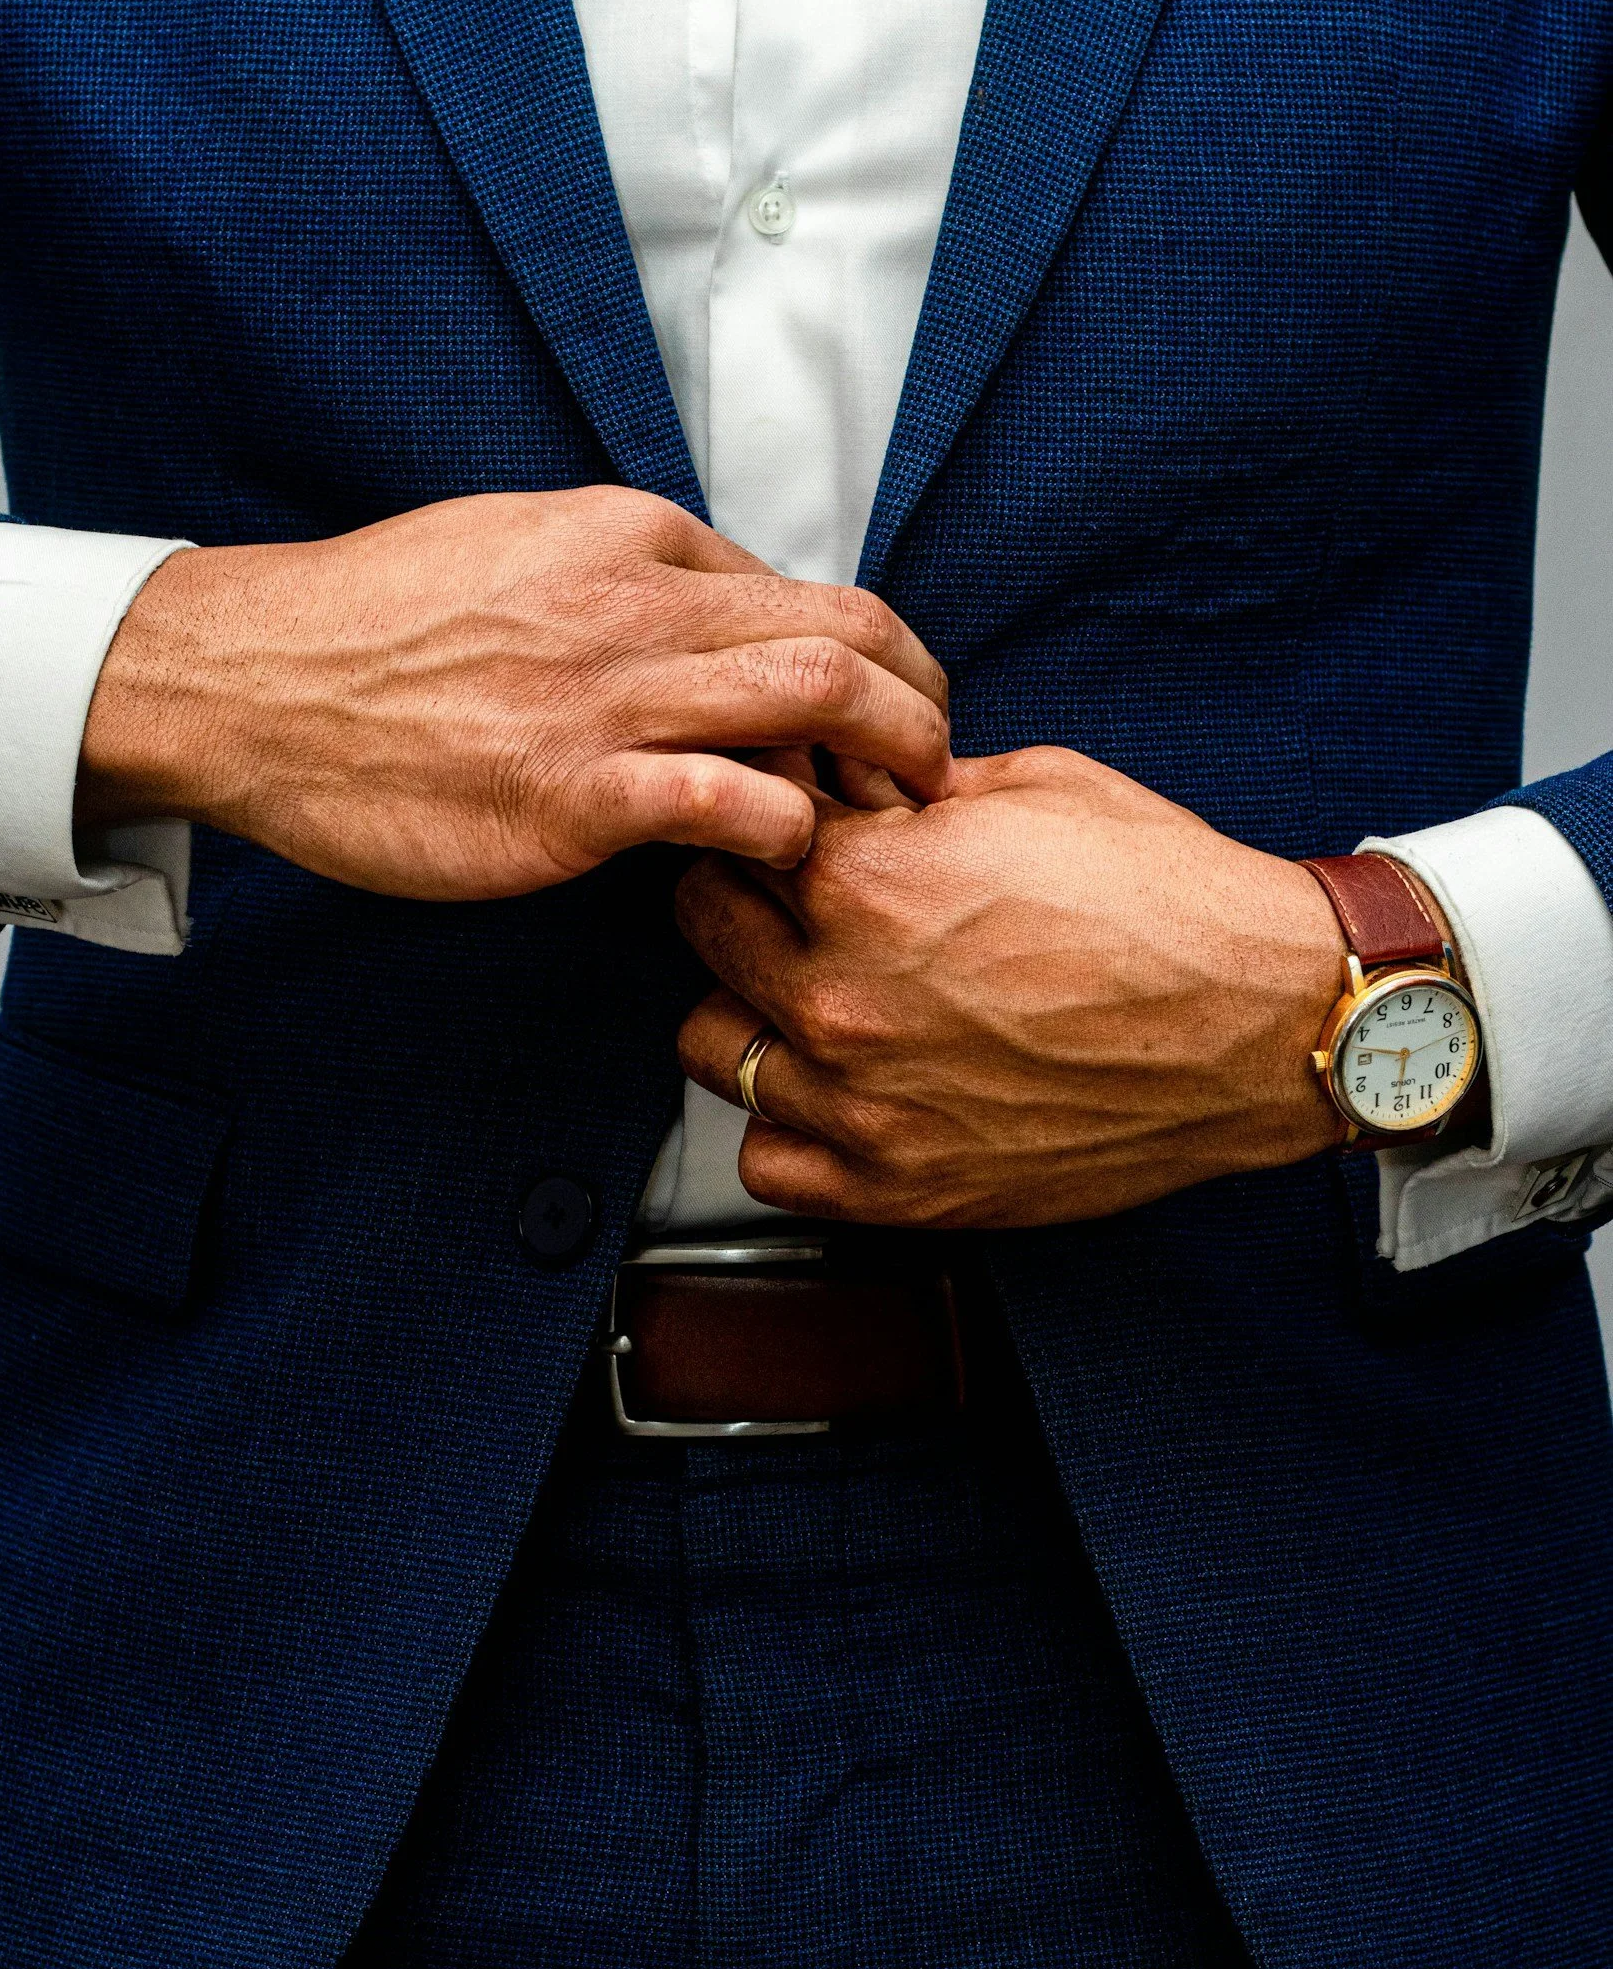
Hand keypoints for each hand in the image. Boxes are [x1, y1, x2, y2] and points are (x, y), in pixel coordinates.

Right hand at [75, 488, 949, 897]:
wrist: (256, 682)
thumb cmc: (377, 626)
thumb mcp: (515, 546)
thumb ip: (624, 579)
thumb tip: (716, 619)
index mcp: (628, 536)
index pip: (802, 590)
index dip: (870, 659)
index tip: (884, 715)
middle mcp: (636, 602)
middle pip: (847, 634)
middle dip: (923, 701)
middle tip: (937, 764)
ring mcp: (608, 698)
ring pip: (816, 701)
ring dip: (887, 764)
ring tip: (900, 818)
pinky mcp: (575, 796)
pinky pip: (734, 805)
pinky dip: (788, 835)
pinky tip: (782, 861)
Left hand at [675, 745, 1346, 1229]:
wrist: (1266, 1022)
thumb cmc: (1167, 899)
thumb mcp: (1029, 789)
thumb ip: (905, 789)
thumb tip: (840, 780)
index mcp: (862, 883)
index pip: (733, 828)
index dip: (768, 814)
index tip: (800, 821)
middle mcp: (840, 999)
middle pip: (702, 928)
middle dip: (747, 896)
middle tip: (804, 898)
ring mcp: (862, 1104)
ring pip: (712, 1046)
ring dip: (751, 1011)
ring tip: (821, 995)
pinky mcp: (899, 1189)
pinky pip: (768, 1162)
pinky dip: (789, 1126)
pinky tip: (842, 1088)